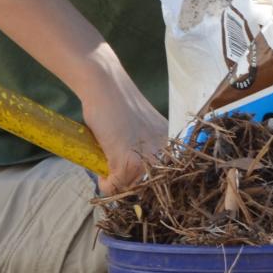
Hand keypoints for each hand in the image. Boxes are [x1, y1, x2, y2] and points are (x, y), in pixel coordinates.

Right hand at [80, 67, 170, 192]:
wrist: (105, 86)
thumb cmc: (118, 103)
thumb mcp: (141, 128)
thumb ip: (144, 148)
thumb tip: (135, 174)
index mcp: (170, 142)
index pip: (164, 175)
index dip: (146, 180)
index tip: (134, 178)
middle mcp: (164, 151)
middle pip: (149, 184)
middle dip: (131, 184)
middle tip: (116, 174)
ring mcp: (147, 158)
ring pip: (132, 187)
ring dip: (117, 184)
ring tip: (108, 170)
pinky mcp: (128, 162)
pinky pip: (115, 186)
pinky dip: (106, 184)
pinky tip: (102, 175)